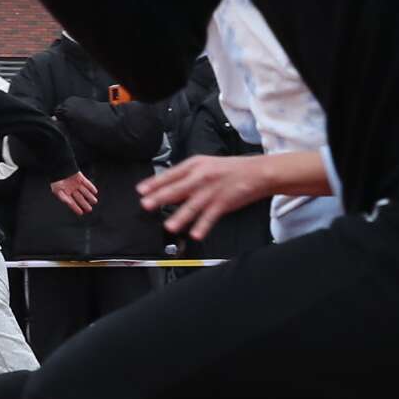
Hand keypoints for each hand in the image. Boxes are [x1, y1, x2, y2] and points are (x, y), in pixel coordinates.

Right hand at [53, 172, 99, 216]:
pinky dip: (91, 187)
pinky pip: (87, 183)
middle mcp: (72, 189)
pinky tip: (95, 191)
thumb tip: (68, 203)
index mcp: (66, 193)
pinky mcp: (80, 178)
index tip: (81, 213)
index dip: (76, 208)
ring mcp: (76, 184)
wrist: (59, 167)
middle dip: (85, 204)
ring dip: (90, 196)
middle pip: (80, 198)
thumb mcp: (57, 190)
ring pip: (84, 191)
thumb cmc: (56, 179)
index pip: (72, 202)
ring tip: (94, 201)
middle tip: (89, 209)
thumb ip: (62, 197)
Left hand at [139, 150, 315, 242]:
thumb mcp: (206, 165)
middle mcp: (202, 176)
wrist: (257, 172)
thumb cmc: (230, 169)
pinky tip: (194, 234)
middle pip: (178, 189)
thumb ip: (187, 175)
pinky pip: (210, 217)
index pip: (171, 174)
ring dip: (180, 216)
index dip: (155, 183)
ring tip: (169, 226)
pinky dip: (202, 226)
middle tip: (146, 205)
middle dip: (161, 198)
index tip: (141, 190)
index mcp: (196, 165)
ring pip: (193, 205)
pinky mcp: (223, 203)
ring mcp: (213, 191)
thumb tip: (166, 185)